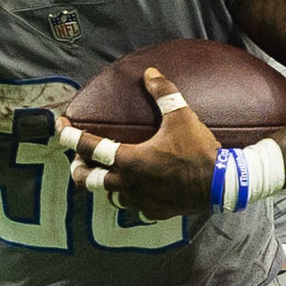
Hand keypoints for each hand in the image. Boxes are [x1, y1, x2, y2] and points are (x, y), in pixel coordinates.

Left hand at [56, 67, 218, 221]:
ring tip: (107, 173)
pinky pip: (133, 206)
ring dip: (104, 184)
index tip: (60, 126)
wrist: (224, 184)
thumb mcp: (182, 116)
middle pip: (88, 181)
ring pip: (109, 196)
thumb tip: (150, 73)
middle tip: (79, 159)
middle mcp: (129, 183)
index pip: (89, 147)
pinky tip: (137, 188)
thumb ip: (163, 93)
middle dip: (78, 169)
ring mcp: (141, 201)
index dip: (70, 135)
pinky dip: (129, 196)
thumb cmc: (200, 150)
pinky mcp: (155, 212)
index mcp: (129, 160)